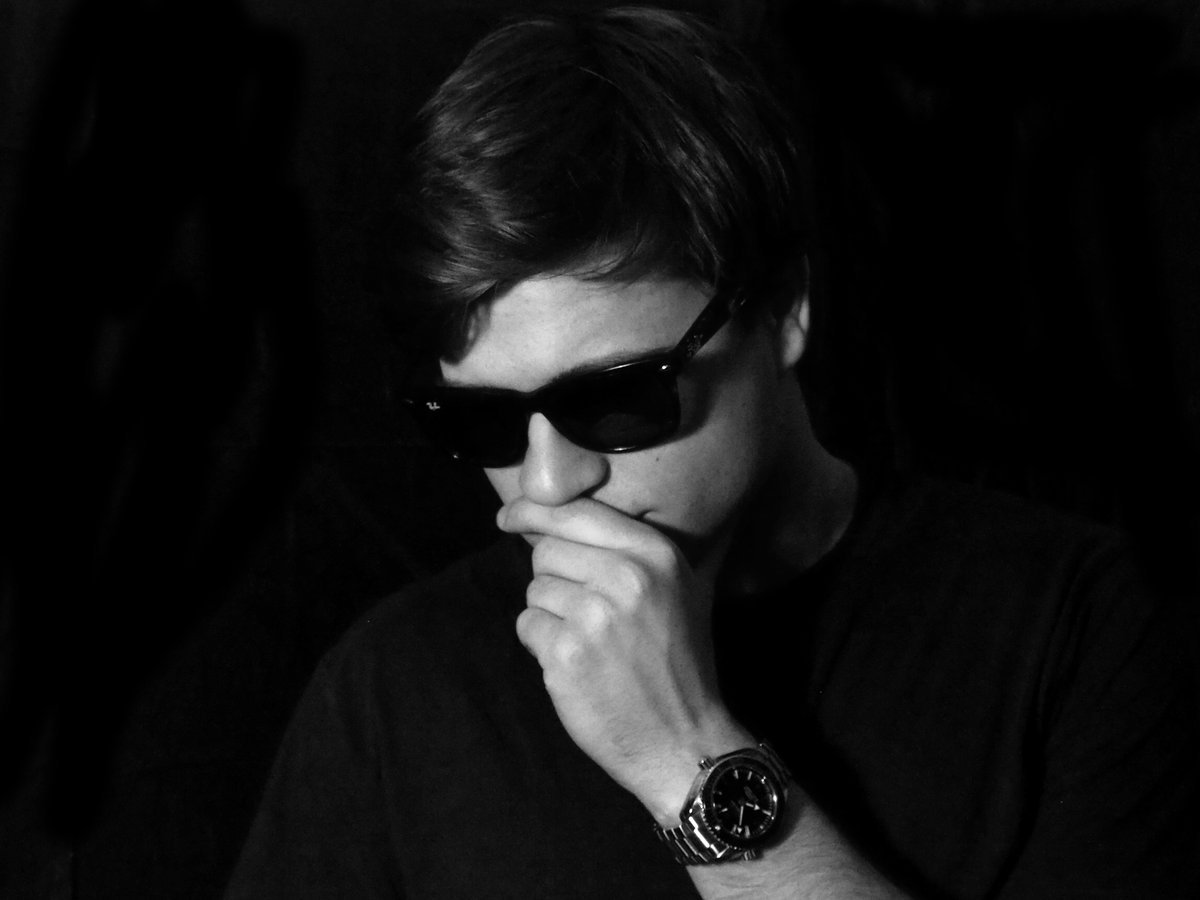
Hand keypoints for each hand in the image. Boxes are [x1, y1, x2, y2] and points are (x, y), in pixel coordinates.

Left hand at [498, 497, 752, 822]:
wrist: (684, 741)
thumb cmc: (678, 663)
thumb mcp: (679, 590)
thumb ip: (628, 549)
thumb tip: (552, 517)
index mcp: (655, 553)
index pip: (575, 511)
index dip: (534, 511)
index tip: (509, 516)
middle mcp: (625, 576)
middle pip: (548, 549)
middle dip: (555, 577)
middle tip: (586, 614)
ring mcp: (594, 616)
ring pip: (535, 589)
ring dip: (550, 614)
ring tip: (591, 644)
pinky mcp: (566, 655)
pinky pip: (527, 626)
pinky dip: (542, 645)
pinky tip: (578, 666)